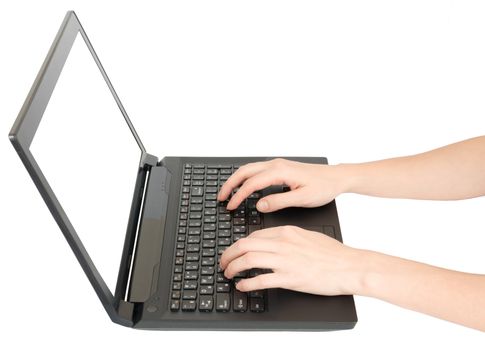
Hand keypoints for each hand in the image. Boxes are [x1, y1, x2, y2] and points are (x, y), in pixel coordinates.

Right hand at [217, 158, 346, 211]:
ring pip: (249, 169)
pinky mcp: (280, 167)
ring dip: (236, 180)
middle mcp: (276, 165)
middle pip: (245, 171)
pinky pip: (256, 170)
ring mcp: (277, 164)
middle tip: (221, 198)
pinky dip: (245, 178)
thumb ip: (279, 201)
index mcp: (280, 171)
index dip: (239, 196)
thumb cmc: (323, 187)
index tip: (231, 206)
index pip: (251, 183)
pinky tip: (244, 188)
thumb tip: (260, 205)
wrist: (336, 177)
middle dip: (230, 184)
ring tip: (228, 193)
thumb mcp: (302, 198)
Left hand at [219, 225, 364, 295]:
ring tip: (228, 273)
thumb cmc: (333, 253)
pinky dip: (247, 283)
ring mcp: (285, 261)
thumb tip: (272, 242)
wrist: (349, 266)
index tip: (235, 252)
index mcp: (286, 231)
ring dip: (233, 267)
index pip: (254, 235)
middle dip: (228, 254)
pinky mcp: (289, 279)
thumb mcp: (308, 235)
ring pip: (248, 260)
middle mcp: (282, 244)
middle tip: (223, 262)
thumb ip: (288, 237)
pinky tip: (242, 286)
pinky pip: (260, 280)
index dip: (239, 245)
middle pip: (244, 245)